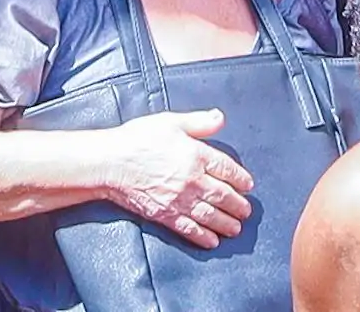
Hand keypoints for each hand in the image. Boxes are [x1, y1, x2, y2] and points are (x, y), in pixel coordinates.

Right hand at [109, 109, 253, 247]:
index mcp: (196, 155)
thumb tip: (220, 118)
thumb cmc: (138, 139)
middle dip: (238, 205)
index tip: (248, 185)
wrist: (110, 163)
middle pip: (223, 196)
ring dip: (227, 223)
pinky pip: (190, 229)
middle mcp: (192, 180)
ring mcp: (179, 200)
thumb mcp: (170, 122)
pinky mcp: (166, 215)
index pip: (227, 169)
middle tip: (246, 211)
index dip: (241, 178)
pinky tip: (212, 241)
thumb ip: (198, 122)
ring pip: (211, 215)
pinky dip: (203, 237)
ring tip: (236, 228)